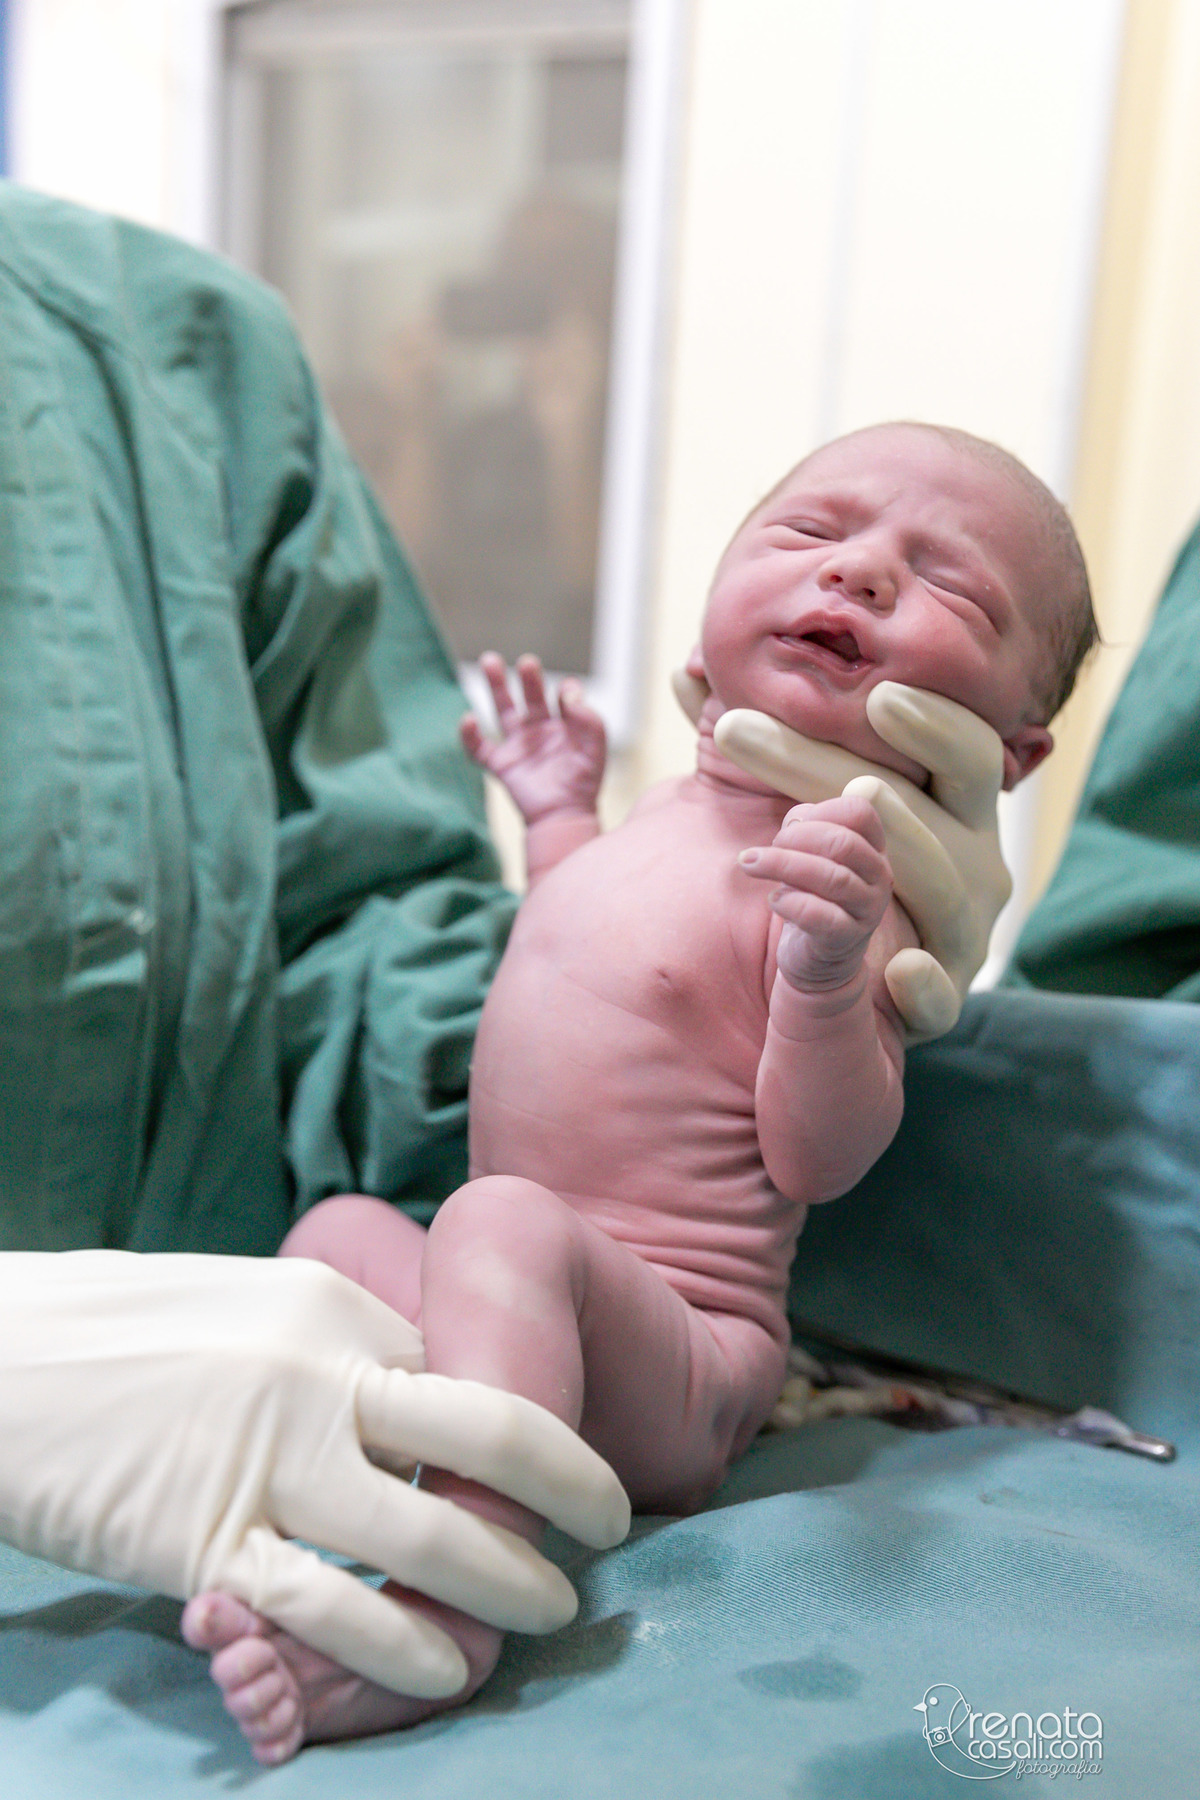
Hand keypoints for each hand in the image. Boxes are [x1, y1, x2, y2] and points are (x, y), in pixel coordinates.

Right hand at [0, 1252, 629, 1697]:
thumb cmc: (113, 1334)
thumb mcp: (244, 1307)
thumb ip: (328, 1349)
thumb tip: (402, 1400)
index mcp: (329, 1303)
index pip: (464, 1369)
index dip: (525, 1428)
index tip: (559, 1472)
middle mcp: (318, 1372)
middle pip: (490, 1431)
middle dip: (569, 1488)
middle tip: (610, 1528)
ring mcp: (268, 1458)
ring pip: (429, 1534)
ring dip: (506, 1585)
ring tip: (548, 1614)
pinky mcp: (207, 1543)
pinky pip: (332, 1607)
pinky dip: (403, 1646)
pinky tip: (443, 1668)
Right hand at [462, 653, 605, 824]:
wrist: (564, 817)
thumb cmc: (583, 784)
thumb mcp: (594, 748)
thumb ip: (589, 719)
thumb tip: (566, 692)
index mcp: (565, 725)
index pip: (564, 697)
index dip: (567, 691)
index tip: (566, 696)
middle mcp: (540, 730)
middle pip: (530, 695)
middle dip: (528, 677)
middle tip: (528, 662)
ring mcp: (519, 745)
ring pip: (503, 709)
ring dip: (495, 685)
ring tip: (490, 660)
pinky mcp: (502, 764)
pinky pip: (479, 747)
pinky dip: (469, 735)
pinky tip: (468, 719)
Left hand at [673, 666, 1010, 1038]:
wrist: (852, 996)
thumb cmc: (833, 878)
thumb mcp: (801, 804)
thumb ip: (751, 741)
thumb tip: (687, 673)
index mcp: (957, 809)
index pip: (966, 753)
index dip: (935, 722)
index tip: (878, 696)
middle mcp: (975, 864)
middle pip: (924, 809)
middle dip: (834, 771)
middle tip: (750, 736)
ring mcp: (960, 934)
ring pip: (937, 888)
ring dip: (861, 859)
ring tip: (793, 834)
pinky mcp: (938, 1001)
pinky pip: (940, 995)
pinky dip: (925, 985)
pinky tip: (898, 968)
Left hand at [739, 796, 892, 990]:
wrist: (821, 960)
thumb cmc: (812, 896)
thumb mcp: (809, 856)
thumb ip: (804, 828)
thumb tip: (796, 821)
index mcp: (873, 848)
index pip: (858, 812)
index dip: (820, 811)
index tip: (790, 827)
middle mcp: (879, 876)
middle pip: (843, 843)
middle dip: (794, 838)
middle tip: (764, 849)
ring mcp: (868, 909)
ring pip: (832, 878)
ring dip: (781, 865)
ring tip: (749, 864)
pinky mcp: (846, 938)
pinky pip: (819, 915)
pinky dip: (790, 902)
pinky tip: (774, 899)